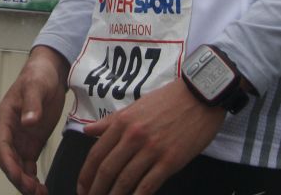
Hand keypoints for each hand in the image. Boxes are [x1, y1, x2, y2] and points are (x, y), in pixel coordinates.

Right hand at [0, 46, 68, 194]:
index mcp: (4, 118)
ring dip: (25, 182)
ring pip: (18, 166)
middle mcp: (10, 131)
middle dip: (18, 178)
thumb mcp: (36, 86)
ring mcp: (20, 139)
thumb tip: (28, 123)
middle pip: (9, 161)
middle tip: (34, 191)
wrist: (49, 73)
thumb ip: (32, 104)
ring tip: (40, 194)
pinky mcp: (32, 143)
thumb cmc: (38, 75)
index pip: (2, 145)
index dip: (8, 163)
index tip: (19, 177)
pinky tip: (41, 188)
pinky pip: (28, 165)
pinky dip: (32, 178)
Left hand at [76, 80, 225, 194]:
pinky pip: (148, 185)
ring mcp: (151, 150)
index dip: (86, 175)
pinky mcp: (170, 161)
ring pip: (125, 181)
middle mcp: (133, 136)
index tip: (81, 188)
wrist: (198, 96)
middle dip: (96, 190)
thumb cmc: (166, 101)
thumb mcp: (135, 107)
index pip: (96, 154)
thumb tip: (87, 131)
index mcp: (122, 122)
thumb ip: (110, 121)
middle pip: (107, 170)